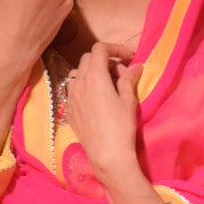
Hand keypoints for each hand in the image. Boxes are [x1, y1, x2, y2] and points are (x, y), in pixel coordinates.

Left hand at [65, 41, 142, 185]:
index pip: (100, 49)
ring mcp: (71, 97)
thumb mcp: (129, 100)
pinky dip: (84, 87)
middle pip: (88, 59)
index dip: (115, 48)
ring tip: (107, 85)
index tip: (129, 57)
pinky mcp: (69, 111)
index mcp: (94, 77)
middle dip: (105, 60)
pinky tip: (97, 99)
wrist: (107, 155)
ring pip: (77, 74)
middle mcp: (79, 83)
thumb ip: (129, 79)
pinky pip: (74, 90)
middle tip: (121, 73)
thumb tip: (135, 66)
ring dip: (92, 72)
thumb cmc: (121, 126)